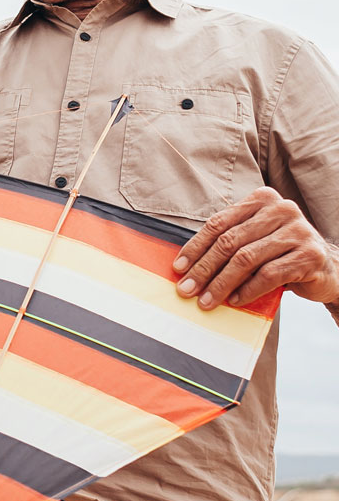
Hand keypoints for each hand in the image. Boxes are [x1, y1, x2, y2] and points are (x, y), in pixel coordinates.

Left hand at [173, 187, 338, 309]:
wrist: (329, 269)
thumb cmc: (281, 254)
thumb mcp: (255, 240)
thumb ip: (229, 243)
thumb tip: (187, 266)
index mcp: (262, 200)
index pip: (219, 223)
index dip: (195, 247)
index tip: (178, 268)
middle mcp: (282, 210)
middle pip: (230, 241)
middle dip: (204, 269)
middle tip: (187, 289)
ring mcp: (298, 231)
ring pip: (247, 259)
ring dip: (222, 283)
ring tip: (207, 300)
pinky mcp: (309, 255)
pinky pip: (269, 274)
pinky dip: (248, 290)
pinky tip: (235, 300)